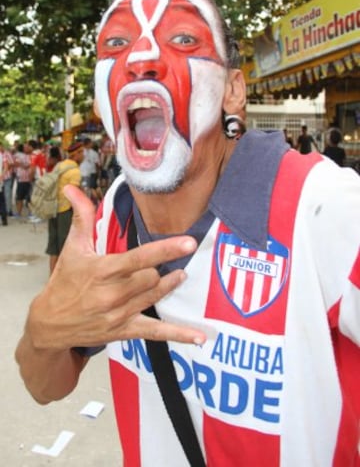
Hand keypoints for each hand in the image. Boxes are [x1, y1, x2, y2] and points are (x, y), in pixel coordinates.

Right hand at [28, 185, 206, 350]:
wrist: (49, 324)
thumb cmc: (64, 283)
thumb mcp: (72, 248)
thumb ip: (81, 217)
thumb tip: (72, 187)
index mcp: (102, 270)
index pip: (139, 258)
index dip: (165, 249)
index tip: (188, 242)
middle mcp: (112, 294)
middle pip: (152, 278)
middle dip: (162, 268)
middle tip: (170, 260)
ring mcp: (119, 314)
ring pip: (155, 296)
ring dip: (170, 285)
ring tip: (180, 276)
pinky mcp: (124, 331)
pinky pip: (155, 333)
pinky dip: (179, 335)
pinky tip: (199, 337)